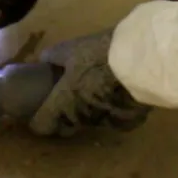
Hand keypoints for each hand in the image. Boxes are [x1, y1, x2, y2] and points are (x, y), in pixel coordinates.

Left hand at [28, 30, 149, 137]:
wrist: (140, 60)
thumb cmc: (99, 54)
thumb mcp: (71, 49)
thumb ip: (53, 57)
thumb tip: (42, 60)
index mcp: (63, 104)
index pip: (42, 126)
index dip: (37, 121)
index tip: (38, 112)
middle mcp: (82, 118)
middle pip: (66, 128)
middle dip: (62, 118)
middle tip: (65, 101)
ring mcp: (105, 122)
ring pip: (90, 124)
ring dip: (88, 113)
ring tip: (94, 95)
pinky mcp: (127, 121)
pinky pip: (114, 121)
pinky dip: (113, 112)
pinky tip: (118, 97)